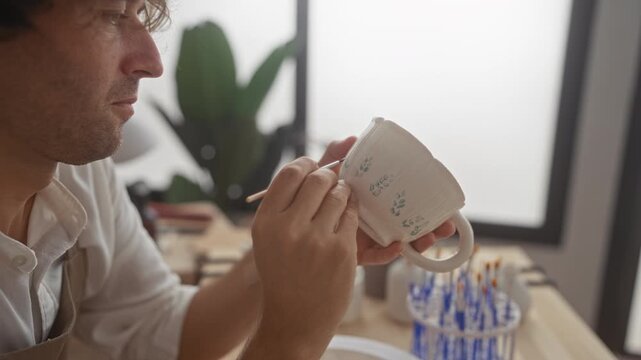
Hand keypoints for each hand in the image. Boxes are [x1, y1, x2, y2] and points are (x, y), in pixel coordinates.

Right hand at [249, 157, 357, 357]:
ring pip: (339, 195)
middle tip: (331, 181)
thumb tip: (319, 161)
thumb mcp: (269, 235)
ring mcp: (317, 240)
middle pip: (317, 180)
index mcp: (266, 221)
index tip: (313, 167)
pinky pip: (352, 216)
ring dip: (343, 191)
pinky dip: (352, 211)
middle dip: (328, 176)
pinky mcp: (342, 251)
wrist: (293, 317)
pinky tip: (347, 215)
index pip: (289, 174)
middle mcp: (289, 228)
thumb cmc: (281, 271)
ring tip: (340, 198)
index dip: (305, 165)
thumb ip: (285, 202)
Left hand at [319, 137, 456, 264]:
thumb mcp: (323, 176)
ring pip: (401, 242)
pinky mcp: (356, 255)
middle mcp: (376, 221)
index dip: (429, 205)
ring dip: (419, 241)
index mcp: (375, 203)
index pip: (408, 204)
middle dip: (433, 227)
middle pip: (412, 224)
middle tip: (447, 226)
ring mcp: (368, 239)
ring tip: (431, 238)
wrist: (290, 226)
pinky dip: (387, 253)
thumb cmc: (310, 200)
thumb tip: (351, 139)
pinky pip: (376, 257)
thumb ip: (335, 156)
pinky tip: (397, 246)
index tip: (448, 208)